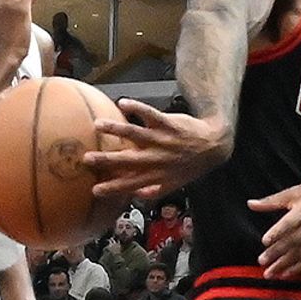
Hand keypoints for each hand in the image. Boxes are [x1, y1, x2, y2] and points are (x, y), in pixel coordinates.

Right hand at [87, 99, 231, 200]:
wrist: (214, 144)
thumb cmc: (192, 164)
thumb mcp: (176, 183)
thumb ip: (156, 190)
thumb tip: (137, 196)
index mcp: (157, 175)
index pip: (131, 183)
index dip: (113, 188)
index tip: (95, 190)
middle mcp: (157, 158)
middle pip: (128, 160)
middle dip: (107, 160)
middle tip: (87, 159)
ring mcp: (161, 140)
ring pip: (136, 134)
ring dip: (117, 130)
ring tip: (98, 125)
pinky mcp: (167, 123)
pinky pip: (150, 114)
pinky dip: (137, 108)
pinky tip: (123, 103)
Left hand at [248, 181, 300, 279]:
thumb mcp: (296, 191)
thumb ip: (272, 200)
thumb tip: (252, 204)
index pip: (290, 222)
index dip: (278, 232)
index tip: (265, 241)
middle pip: (294, 240)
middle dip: (277, 252)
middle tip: (262, 261)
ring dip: (285, 264)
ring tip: (271, 272)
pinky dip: (299, 267)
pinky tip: (287, 274)